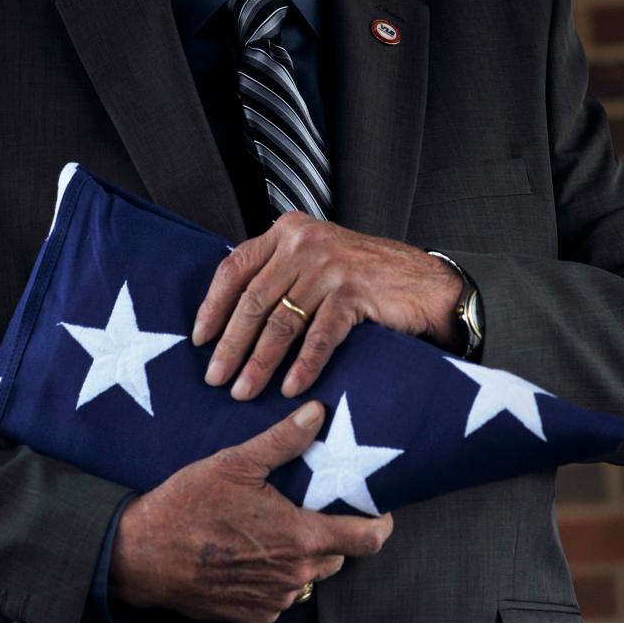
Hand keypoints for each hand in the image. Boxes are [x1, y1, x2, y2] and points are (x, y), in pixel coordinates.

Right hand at [108, 401, 393, 622]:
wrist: (140, 555)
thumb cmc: (186, 506)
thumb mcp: (235, 462)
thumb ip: (283, 441)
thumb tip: (317, 413)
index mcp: (298, 539)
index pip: (367, 540)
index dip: (379, 523)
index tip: (376, 508)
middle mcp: (293, 577)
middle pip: (337, 556)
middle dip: (329, 532)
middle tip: (306, 506)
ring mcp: (272, 601)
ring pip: (308, 577)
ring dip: (299, 555)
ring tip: (270, 527)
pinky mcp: (251, 616)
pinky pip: (279, 596)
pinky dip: (273, 576)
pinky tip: (248, 552)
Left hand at [193, 212, 462, 399]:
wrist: (425, 283)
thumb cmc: (366, 277)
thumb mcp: (316, 259)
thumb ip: (279, 272)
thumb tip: (230, 314)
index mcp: (287, 231)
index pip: (234, 267)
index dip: (212, 306)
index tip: (199, 339)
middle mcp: (303, 242)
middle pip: (253, 300)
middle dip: (230, 344)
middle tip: (215, 378)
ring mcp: (329, 264)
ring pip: (281, 321)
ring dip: (259, 362)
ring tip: (244, 391)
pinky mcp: (353, 291)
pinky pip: (318, 336)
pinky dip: (303, 366)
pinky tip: (291, 388)